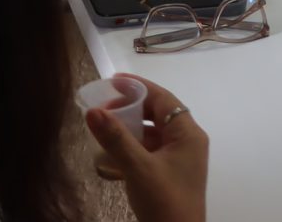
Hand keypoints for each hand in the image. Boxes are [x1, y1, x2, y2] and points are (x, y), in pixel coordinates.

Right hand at [87, 78, 208, 221]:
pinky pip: (149, 152)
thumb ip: (116, 139)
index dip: (138, 87)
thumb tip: (93, 110)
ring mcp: (179, 160)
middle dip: (131, 108)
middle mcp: (187, 142)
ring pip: (152, 134)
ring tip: (103, 128)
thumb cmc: (165, 201)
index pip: (163, 99)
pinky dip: (132, 149)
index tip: (113, 80)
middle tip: (102, 107)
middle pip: (158, 114)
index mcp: (188, 134)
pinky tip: (111, 154)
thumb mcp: (138, 168)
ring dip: (129, 129)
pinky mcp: (170, 175)